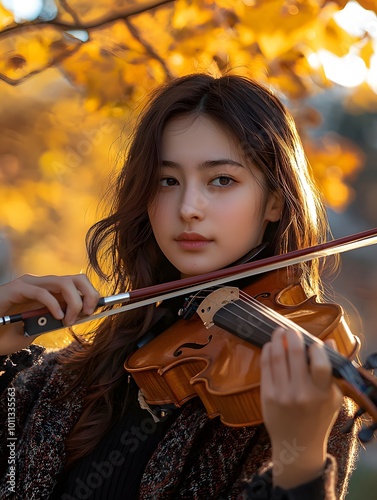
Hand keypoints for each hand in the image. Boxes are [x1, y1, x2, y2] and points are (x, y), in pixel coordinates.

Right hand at [0, 274, 98, 354]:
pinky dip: (54, 305)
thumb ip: (55, 321)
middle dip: (89, 294)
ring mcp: (28, 284)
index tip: (97, 309)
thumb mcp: (39, 329)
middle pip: (76, 279)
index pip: (77, 283)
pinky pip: (42, 292)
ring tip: (70, 320)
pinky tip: (58, 317)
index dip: (91, 293)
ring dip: (74, 302)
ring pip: (63, 282)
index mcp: (49, 292)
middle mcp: (41, 284)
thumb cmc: (8, 334)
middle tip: (89, 313)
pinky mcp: (16, 289)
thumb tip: (78, 317)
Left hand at [260, 328, 342, 488]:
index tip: (313, 343)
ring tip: (279, 332)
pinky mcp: (267, 395)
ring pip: (276, 356)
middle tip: (291, 330)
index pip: (320, 363)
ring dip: (276, 339)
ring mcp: (282, 394)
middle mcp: (302, 393)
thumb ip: (332, 372)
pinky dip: (267, 352)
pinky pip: (265, 366)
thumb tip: (328, 342)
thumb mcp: (333, 398)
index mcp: (322, 394)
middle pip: (294, 353)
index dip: (316, 347)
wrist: (297, 445)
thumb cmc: (318, 418)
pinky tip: (269, 346)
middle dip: (292, 336)